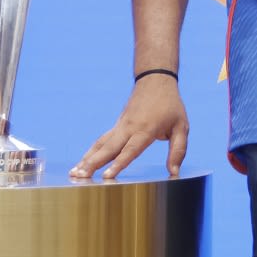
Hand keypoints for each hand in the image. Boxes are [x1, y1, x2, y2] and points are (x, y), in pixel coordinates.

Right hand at [70, 75, 188, 178]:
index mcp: (146, 130)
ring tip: (74, 173)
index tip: (107, 176)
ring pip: (101, 144)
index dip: (119, 164)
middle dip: (93, 164)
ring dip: (87, 158)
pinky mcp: (117, 126)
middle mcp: (129, 128)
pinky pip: (102, 141)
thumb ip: (178, 150)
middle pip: (109, 148)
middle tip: (79, 177)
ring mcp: (121, 126)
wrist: (155, 80)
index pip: (130, 150)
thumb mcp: (181, 127)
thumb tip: (174, 172)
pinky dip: (91, 152)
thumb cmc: (170, 105)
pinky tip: (82, 162)